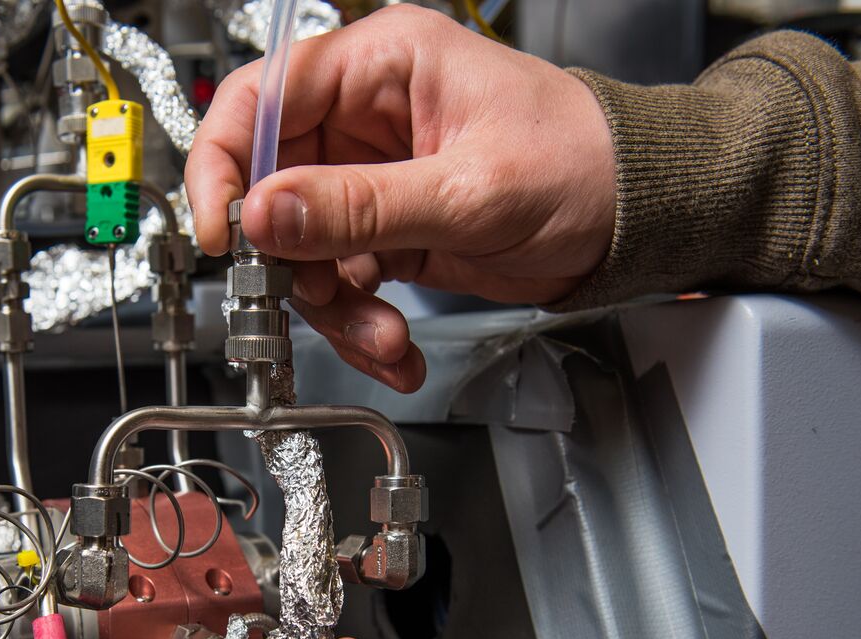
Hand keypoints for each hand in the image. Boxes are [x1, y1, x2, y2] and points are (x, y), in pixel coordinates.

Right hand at [185, 5, 615, 392]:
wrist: (633, 220)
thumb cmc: (582, 165)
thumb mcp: (468, 190)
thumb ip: (360, 206)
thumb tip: (263, 215)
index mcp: (381, 67)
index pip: (262, 99)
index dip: (227, 164)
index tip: (227, 231)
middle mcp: (364, 120)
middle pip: (270, 186)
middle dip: (289, 259)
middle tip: (311, 297)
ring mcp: (371, 180)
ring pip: (302, 248)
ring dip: (332, 307)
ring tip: (382, 336)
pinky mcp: (386, 232)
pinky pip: (341, 282)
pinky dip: (359, 326)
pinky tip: (393, 349)